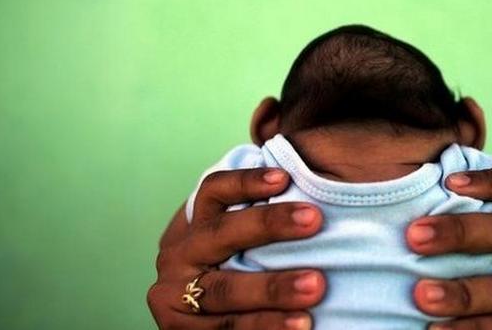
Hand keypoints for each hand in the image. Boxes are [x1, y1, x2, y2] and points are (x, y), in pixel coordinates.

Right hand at [147, 168, 326, 329]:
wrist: (204, 318)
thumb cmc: (237, 269)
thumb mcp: (237, 241)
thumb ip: (262, 221)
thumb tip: (312, 185)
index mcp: (194, 225)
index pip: (214, 192)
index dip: (246, 181)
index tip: (284, 177)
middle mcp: (180, 255)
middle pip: (222, 233)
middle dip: (268, 224)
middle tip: (314, 219)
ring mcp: (176, 296)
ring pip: (225, 290)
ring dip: (272, 289)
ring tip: (316, 286)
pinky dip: (264, 327)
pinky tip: (299, 325)